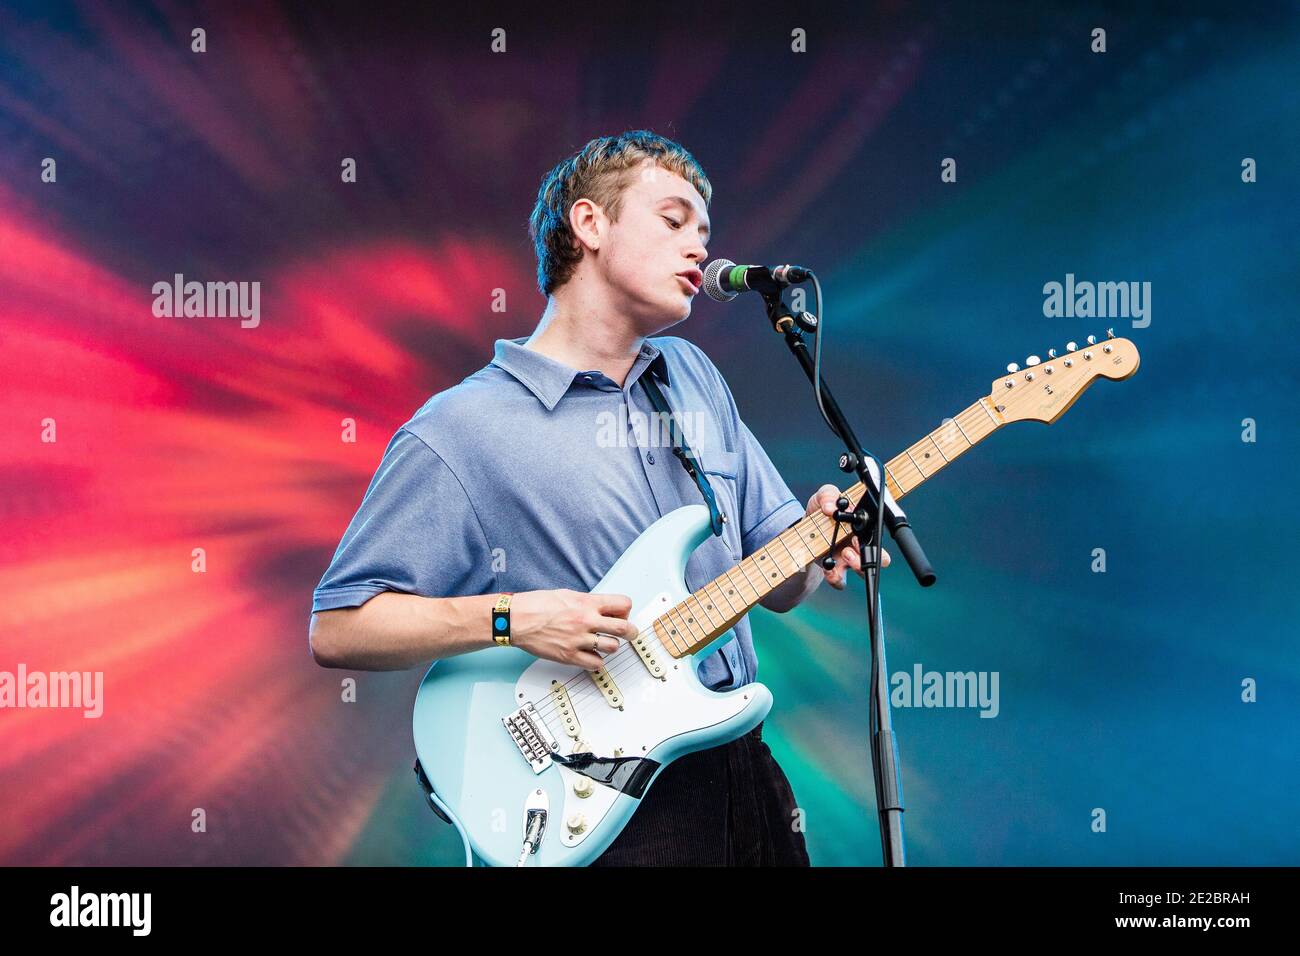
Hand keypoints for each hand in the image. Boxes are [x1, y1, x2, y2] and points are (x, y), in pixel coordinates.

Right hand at [507, 589, 637, 668]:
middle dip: (631, 632)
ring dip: (611, 646)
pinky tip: (591, 655)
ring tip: (604, 644)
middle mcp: (586, 621)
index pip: (623, 604)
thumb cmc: (537, 604)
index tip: (622, 614)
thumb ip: (588, 602)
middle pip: (624, 628)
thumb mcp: (567, 594)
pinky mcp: (569, 656)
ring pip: (613, 647)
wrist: (516, 619)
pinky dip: (597, 661)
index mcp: (586, 603)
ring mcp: (578, 640)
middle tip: (630, 634)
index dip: (626, 610)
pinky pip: (596, 664)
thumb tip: (604, 609)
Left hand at [807, 484, 890, 590]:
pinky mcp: (834, 570)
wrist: (803, 527)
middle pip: (879, 557)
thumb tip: (830, 507)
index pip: (876, 534)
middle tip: (854, 545)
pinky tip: (827, 567)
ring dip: (857, 564)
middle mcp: (858, 544)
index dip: (872, 535)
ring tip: (845, 554)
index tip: (857, 533)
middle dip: (870, 554)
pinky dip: (835, 577)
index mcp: (861, 526)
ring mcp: (847, 559)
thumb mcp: (823, 496)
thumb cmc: (821, 510)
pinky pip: (840, 581)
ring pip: (863, 571)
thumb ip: (828, 495)